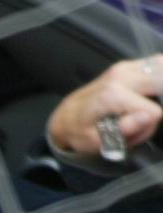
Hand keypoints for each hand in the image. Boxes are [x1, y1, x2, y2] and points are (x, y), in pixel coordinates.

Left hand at [48, 57, 162, 159]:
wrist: (66, 116)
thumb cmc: (78, 131)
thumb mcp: (96, 141)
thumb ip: (124, 130)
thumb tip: (149, 117)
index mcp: (113, 95)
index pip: (154, 112)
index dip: (148, 127)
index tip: (133, 133)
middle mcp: (121, 76)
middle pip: (162, 83)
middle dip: (159, 105)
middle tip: (142, 119)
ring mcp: (125, 67)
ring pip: (161, 67)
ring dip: (160, 89)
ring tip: (146, 105)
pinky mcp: (128, 65)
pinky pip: (156, 64)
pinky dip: (158, 79)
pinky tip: (148, 93)